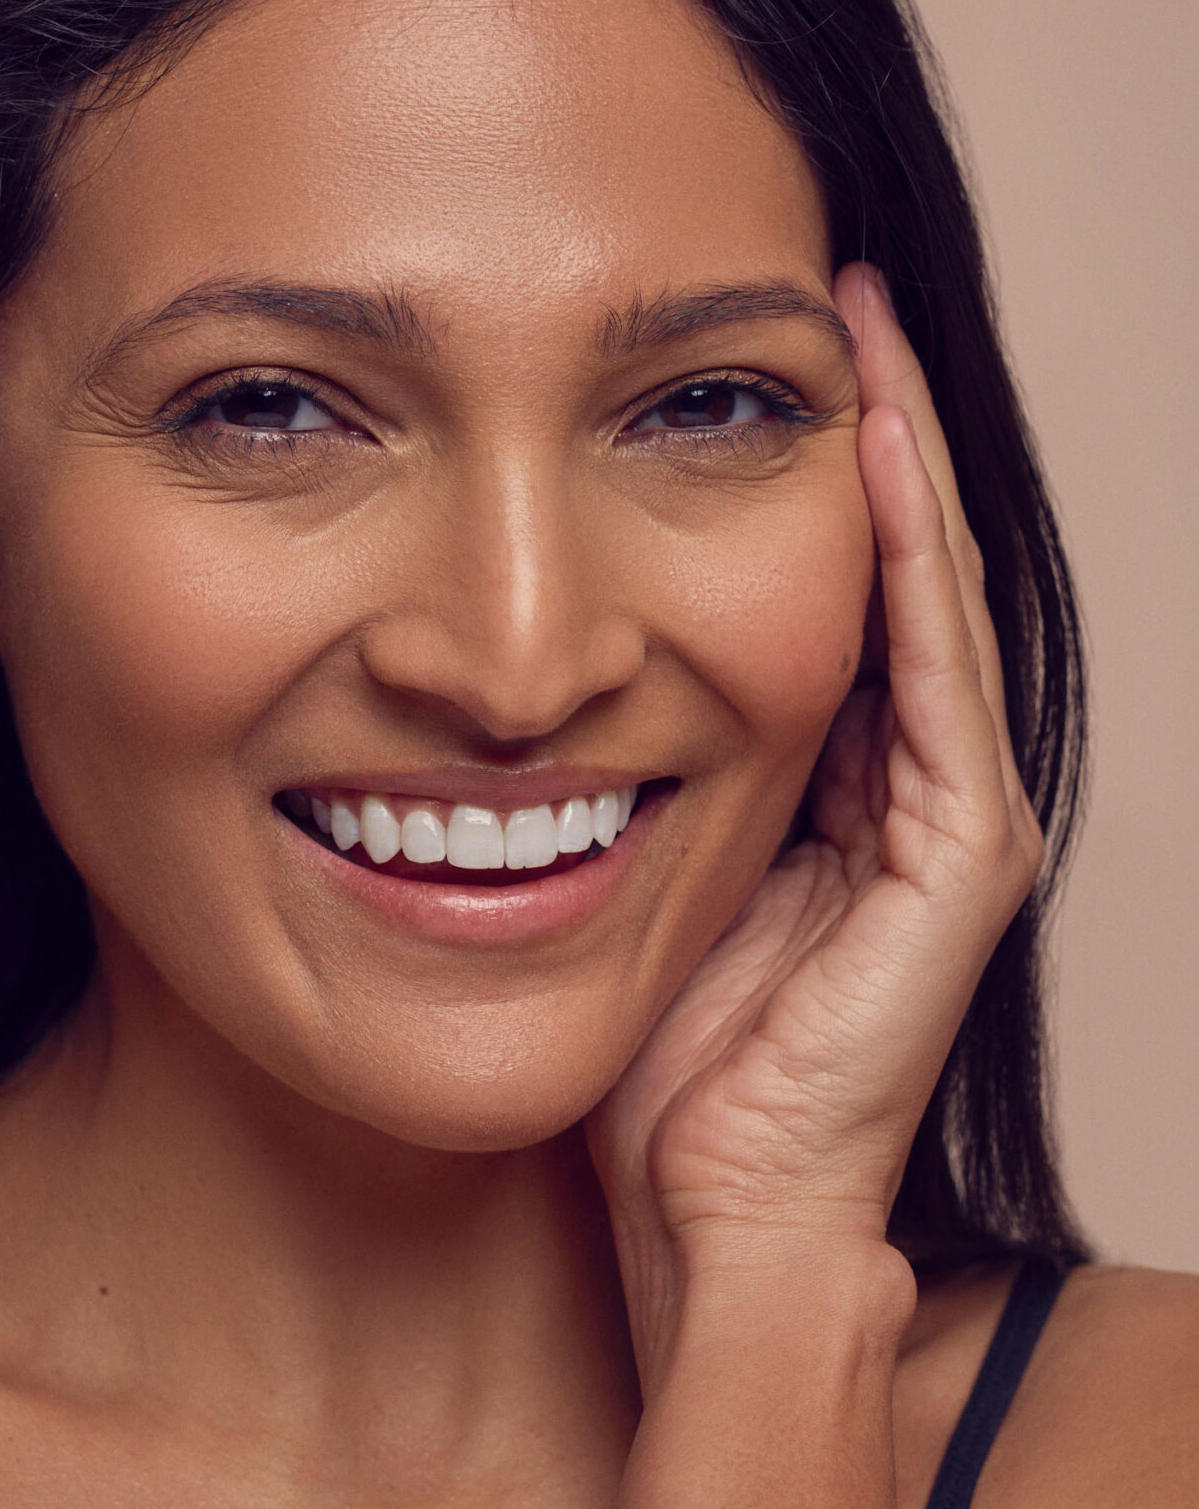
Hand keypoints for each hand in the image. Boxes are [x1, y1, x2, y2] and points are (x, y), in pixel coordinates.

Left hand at [587, 265, 1043, 1376]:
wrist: (712, 1218)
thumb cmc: (660, 1074)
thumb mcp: (639, 880)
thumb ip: (640, 777)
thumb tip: (546, 672)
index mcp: (850, 795)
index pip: (835, 593)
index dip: (810, 472)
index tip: (746, 352)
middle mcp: (921, 792)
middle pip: (899, 569)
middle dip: (867, 428)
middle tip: (823, 290)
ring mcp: (956, 823)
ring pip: (929, 595)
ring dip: (895, 455)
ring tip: (855, 323)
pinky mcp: (962, 859)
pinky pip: (934, 672)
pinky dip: (905, 557)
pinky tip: (871, 448)